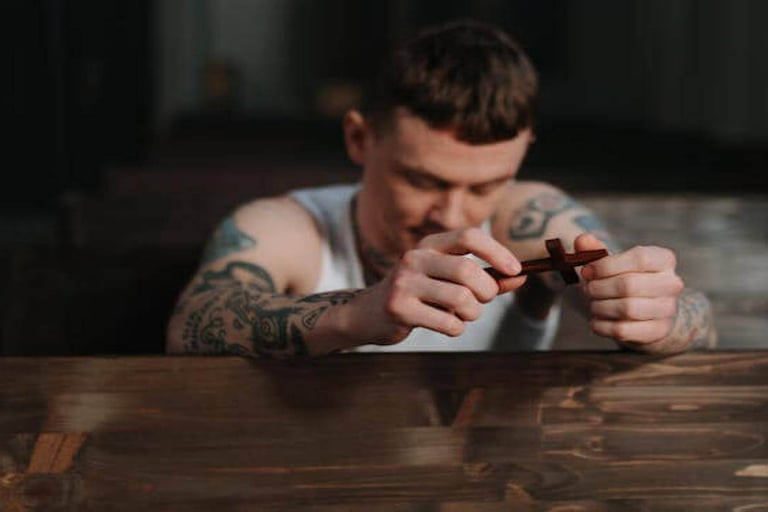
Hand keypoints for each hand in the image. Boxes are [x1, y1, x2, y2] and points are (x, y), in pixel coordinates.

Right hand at [348, 228, 527, 344]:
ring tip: (463, 315)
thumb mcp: (448, 280)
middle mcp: (414, 258)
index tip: (515, 270)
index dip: (496, 252)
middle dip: (486, 292)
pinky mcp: (399, 309)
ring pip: (461, 299)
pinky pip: (447, 323)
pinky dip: (456, 329)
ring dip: (472, 314)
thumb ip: (484, 277)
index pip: (468, 236)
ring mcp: (404, 283)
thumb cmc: (419, 295)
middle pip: (468, 271)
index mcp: (429, 244)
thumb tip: (521, 276)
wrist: (368, 314)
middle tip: (483, 301)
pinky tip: (445, 326)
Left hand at [576, 233, 684, 346]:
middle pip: (628, 285)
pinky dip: (602, 326)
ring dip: (600, 307)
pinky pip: (623, 330)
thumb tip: (582, 239)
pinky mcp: (658, 331)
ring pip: (626, 309)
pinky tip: (597, 320)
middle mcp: (671, 283)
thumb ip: (594, 250)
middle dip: (599, 288)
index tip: (586, 271)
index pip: (639, 259)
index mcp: (663, 260)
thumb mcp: (612, 263)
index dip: (606, 265)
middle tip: (587, 290)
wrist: (647, 313)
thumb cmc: (625, 281)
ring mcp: (668, 309)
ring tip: (593, 304)